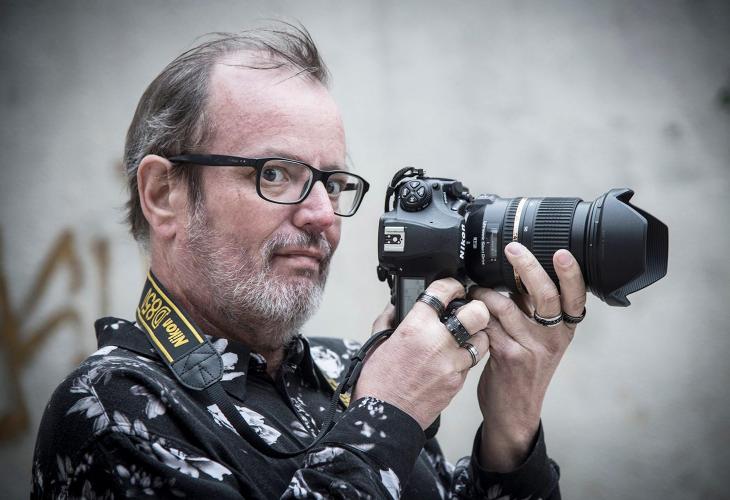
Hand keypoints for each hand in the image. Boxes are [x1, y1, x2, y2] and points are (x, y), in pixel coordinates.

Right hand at [354, 278, 490, 428]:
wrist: (386, 418)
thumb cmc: (379, 383)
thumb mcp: (377, 342)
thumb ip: (390, 319)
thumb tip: (397, 305)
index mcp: (416, 326)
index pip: (444, 290)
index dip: (452, 284)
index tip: (453, 287)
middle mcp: (438, 342)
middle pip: (477, 313)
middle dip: (476, 308)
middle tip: (468, 310)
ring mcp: (452, 363)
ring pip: (482, 339)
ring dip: (474, 335)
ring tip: (462, 336)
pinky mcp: (458, 381)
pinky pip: (471, 362)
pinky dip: (465, 357)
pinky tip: (451, 358)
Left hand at [470, 242, 585, 470]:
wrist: (515, 411)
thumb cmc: (525, 367)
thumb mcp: (540, 338)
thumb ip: (534, 308)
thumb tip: (518, 270)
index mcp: (564, 329)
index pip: (575, 297)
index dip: (571, 274)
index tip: (562, 252)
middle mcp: (553, 337)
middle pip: (545, 295)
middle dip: (527, 266)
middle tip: (513, 249)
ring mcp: (532, 348)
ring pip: (506, 305)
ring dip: (485, 292)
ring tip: (474, 289)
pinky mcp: (509, 356)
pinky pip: (489, 323)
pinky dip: (476, 313)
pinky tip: (469, 312)